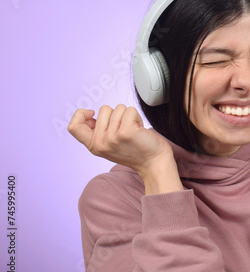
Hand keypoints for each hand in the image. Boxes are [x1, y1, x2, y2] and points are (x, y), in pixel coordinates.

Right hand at [68, 105, 182, 193]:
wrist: (154, 163)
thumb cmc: (135, 150)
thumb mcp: (109, 144)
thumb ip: (98, 131)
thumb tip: (90, 115)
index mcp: (93, 146)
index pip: (73, 126)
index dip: (80, 114)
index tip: (93, 114)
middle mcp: (100, 143)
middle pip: (103, 109)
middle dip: (116, 114)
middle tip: (125, 129)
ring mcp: (112, 137)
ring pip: (118, 108)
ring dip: (128, 116)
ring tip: (134, 130)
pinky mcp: (126, 132)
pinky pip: (130, 110)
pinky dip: (137, 116)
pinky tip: (139, 129)